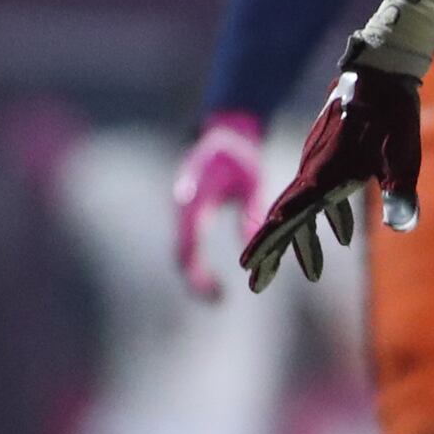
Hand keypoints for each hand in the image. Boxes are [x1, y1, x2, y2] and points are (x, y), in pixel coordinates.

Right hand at [170, 112, 262, 301]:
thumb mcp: (253, 183)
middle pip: (180, 254)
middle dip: (195, 280)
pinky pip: (187, 242)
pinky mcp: (188, 211)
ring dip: (195, 273)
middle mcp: (182, 206)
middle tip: (218, 300)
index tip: (217, 293)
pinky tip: (211, 279)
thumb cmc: (242, 156)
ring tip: (217, 295)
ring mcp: (182, 209)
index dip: (198, 274)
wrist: (226, 133)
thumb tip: (253, 247)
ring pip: (182, 249)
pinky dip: (196, 261)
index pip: (188, 247)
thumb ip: (252, 213)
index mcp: (193, 200)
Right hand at [240, 64, 421, 290]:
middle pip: (285, 218)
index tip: (247, 266)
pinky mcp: (329, 157)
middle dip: (272, 252)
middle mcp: (313, 171)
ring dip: (303, 241)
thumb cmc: (392, 114)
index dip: (267, 242)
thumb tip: (403, 226)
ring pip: (302, 208)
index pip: (286, 216)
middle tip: (258, 283)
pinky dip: (326, 218)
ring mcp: (318, 163)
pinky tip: (340, 237)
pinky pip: (320, 195)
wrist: (381, 73)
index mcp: (323, 175)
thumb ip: (400, 191)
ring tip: (311, 275)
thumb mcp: (401, 155)